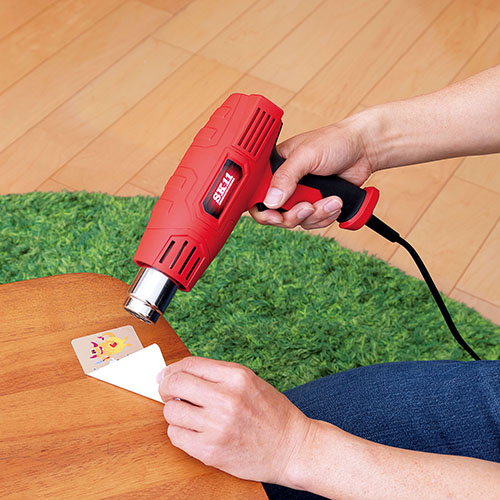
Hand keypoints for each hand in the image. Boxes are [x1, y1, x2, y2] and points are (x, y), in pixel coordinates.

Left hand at [157, 356, 311, 484]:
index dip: (172, 370)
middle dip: (166, 388)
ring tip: (188, 415)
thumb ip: (217, 376)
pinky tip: (193, 431)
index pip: (189, 364)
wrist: (292, 448)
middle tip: (169, 394)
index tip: (167, 375)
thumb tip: (177, 373)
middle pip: (175, 383)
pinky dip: (179, 432)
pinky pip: (176, 436)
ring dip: (175, 412)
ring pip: (171, 411)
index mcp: (237, 376)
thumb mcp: (249, 381)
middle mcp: (226, 398)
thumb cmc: (272, 414)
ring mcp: (217, 426)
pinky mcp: (211, 451)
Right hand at [249, 114, 377, 229]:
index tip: (275, 216)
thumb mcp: (306, 155)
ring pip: (297, 221)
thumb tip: (271, 200)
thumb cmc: (335, 141)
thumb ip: (286, 177)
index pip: (257, 195)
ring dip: (316, 215)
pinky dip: (326, 216)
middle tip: (307, 207)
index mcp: (275, 167)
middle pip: (276, 215)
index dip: (264, 210)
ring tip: (330, 199)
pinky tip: (335, 201)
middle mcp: (286, 184)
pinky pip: (313, 222)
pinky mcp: (317, 205)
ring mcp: (302, 196)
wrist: (365, 149)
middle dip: (294, 215)